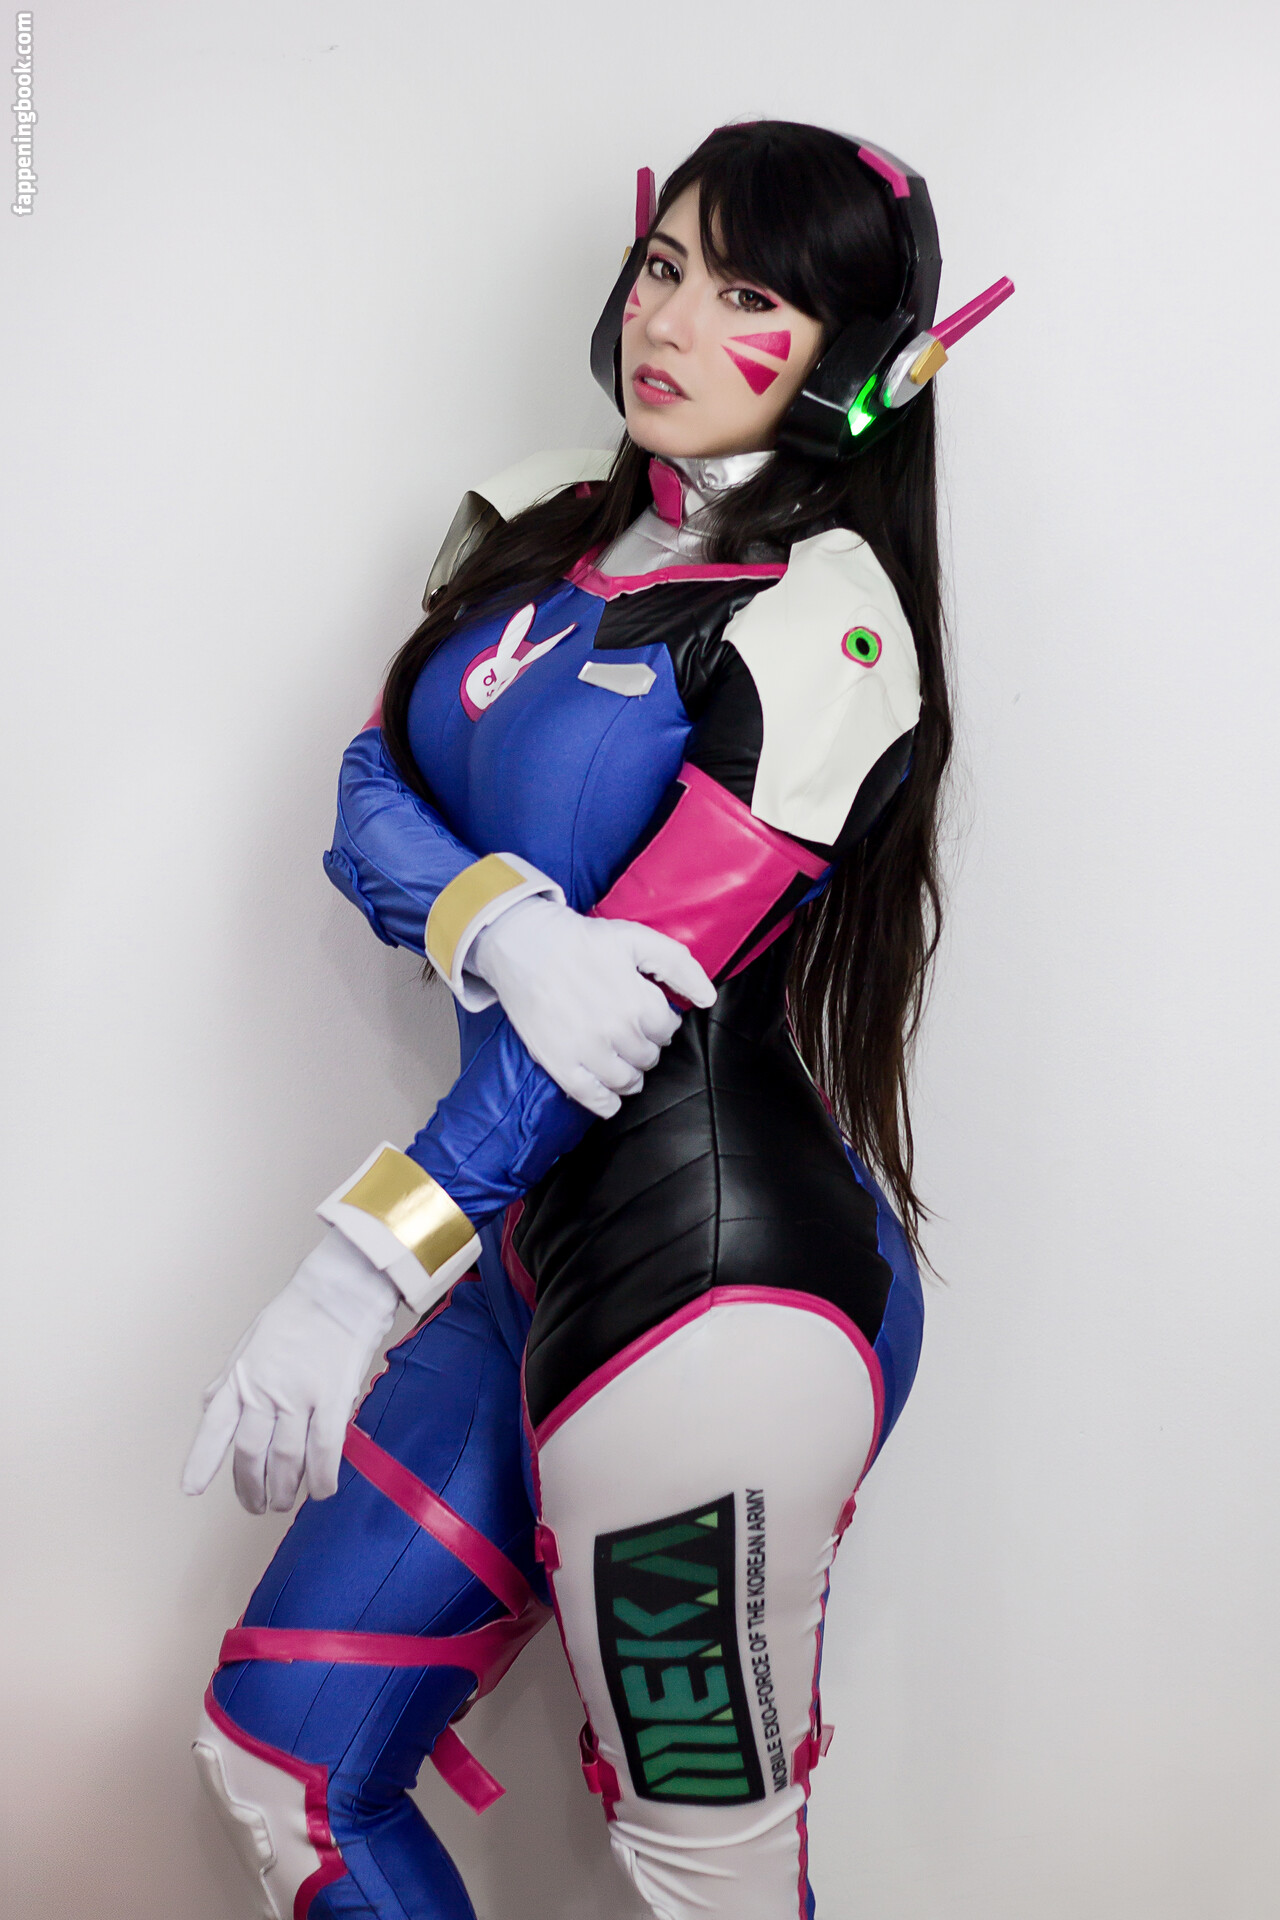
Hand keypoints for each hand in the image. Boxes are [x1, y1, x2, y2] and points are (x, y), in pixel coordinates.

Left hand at [181, 1227, 400, 1514]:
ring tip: (282, 1503)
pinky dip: (321, 1476)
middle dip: (250, 1487)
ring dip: (282, 1490)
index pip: (215, 1427)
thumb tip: (210, 1404)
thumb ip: (231, 1379)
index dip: (202, 1461)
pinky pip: (324, 1449)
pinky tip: (320, 1490)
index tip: (191, 1489)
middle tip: (256, 1506)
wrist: (342, 1289)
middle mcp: (265, 1390)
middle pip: (250, 1453)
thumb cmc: (300, 1311)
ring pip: (285, 1459)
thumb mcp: (251, 1341)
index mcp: (242, 1376)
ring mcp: (299, 1396)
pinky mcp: (333, 1398)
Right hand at [469, 896, 715, 1117]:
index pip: (668, 1031)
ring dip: (631, 1073)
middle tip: (630, 1031)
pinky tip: (610, 1093)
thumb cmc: (580, 940)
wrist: (522, 944)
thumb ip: (679, 965)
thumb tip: (708, 998)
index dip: (661, 1022)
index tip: (647, 1014)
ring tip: (621, 1057)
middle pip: (650, 1057)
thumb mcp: (636, 938)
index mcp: (638, 1002)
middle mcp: (616, 1032)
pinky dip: (608, 1102)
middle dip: (646, 1046)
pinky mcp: (560, 1065)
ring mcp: (587, 1052)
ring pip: (628, 1081)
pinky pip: (595, 1100)